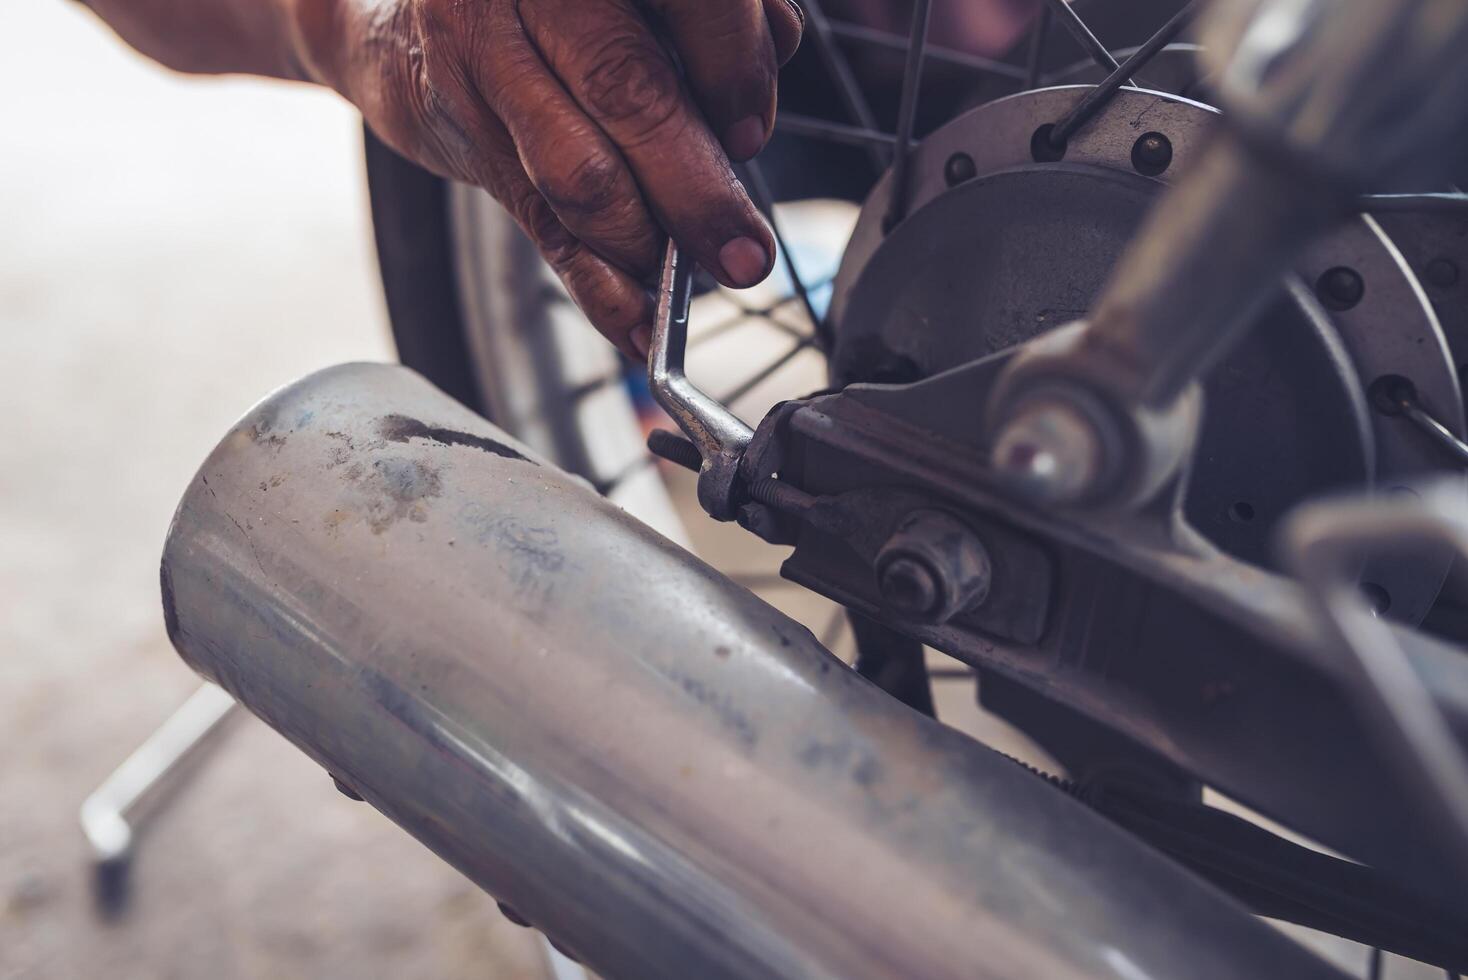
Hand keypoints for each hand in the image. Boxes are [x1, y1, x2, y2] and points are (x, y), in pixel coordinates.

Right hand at [298, 0, 804, 357]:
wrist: (395, 14)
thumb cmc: (546, 1)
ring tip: (692, 279)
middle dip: (699, 188)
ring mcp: (480, 54)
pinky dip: (596, 287)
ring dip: (645, 243)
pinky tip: (636, 324)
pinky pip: (539, 223)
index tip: (750, 133)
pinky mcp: (457, 129)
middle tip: (744, 254)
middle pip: (629, 89)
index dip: (734, 67)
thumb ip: (705, 25)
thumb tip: (759, 98)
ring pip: (578, 169)